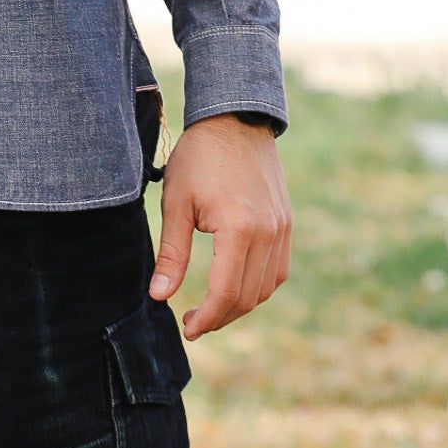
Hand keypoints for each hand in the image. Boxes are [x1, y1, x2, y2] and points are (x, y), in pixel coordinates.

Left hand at [147, 113, 290, 338]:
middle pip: (248, 298)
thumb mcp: (176, 201)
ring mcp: (282, 228)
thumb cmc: (199, 157)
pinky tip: (234, 284)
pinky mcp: (287, 223)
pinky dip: (258, 286)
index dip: (206, 318)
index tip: (186, 328)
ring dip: (240, 306)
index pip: (225, 294)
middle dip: (220, 317)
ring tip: (211, 306)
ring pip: (266, 288)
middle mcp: (268, 233)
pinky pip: (278, 270)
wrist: (235, 119)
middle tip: (192, 320)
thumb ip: (171, 253)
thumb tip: (160, 297)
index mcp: (239, 228)